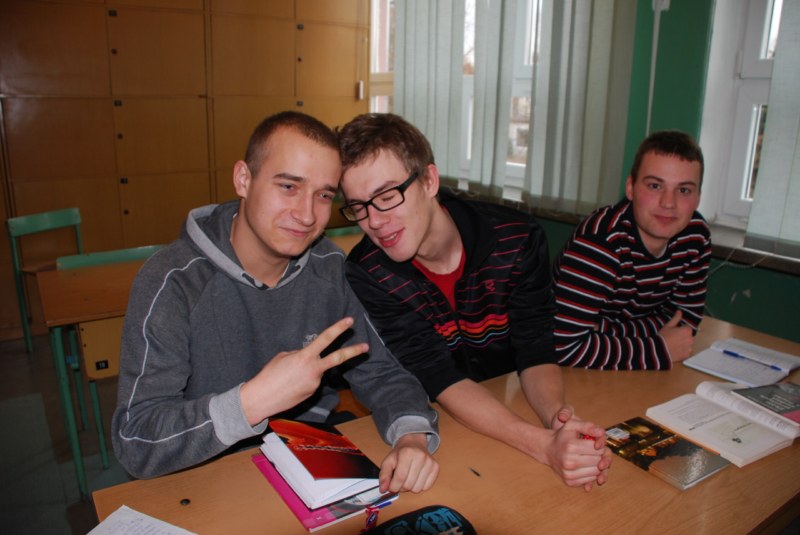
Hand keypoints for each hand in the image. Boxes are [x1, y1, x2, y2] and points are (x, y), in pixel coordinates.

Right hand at [240, 317, 367, 424]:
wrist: (262, 399)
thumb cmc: (269, 375)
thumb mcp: (284, 357)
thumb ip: (300, 354)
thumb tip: (310, 357)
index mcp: (305, 356)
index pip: (325, 338)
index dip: (338, 328)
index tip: (349, 321)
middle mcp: (314, 369)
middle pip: (338, 358)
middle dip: (354, 351)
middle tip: (366, 347)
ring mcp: (315, 383)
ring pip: (317, 371)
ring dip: (309, 370)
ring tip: (289, 377)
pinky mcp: (312, 392)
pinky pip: (312, 381)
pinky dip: (304, 380)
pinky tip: (291, 385)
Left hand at [378, 433, 438, 493]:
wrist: (414, 443)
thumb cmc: (400, 453)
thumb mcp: (388, 460)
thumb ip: (384, 475)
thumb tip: (383, 489)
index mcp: (406, 453)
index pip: (400, 477)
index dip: (394, 487)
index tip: (391, 487)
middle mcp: (420, 456)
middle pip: (408, 485)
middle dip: (401, 487)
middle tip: (399, 481)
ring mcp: (430, 462)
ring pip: (418, 488)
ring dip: (410, 488)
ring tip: (408, 479)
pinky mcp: (436, 467)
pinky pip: (427, 487)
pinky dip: (420, 486)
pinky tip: (416, 478)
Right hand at [539, 414, 610, 490]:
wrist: (547, 449)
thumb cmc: (562, 436)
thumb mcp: (572, 425)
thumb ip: (588, 426)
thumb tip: (602, 432)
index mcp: (571, 446)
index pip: (598, 449)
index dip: (600, 446)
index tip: (595, 444)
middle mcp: (569, 461)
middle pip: (598, 461)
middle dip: (600, 456)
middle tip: (593, 451)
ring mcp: (569, 473)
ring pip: (596, 472)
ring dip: (597, 465)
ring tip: (589, 458)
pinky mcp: (570, 482)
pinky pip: (590, 480)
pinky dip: (591, 473)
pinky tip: (585, 466)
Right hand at [659, 310, 693, 361]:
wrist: (659, 351)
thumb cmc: (663, 336)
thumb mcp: (668, 326)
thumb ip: (676, 318)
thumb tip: (680, 311)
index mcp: (687, 331)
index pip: (687, 328)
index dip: (681, 329)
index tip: (674, 332)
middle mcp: (691, 339)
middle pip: (689, 336)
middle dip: (683, 336)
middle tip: (673, 338)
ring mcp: (689, 348)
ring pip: (688, 344)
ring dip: (684, 344)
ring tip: (674, 345)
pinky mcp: (687, 355)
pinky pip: (686, 351)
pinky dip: (683, 351)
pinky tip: (675, 350)